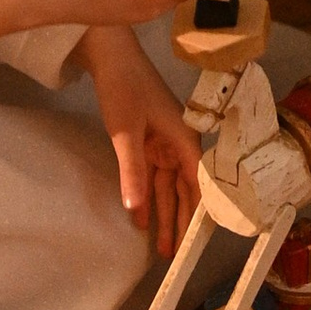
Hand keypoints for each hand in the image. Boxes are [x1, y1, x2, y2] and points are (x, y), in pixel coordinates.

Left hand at [83, 25, 198, 257]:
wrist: (110, 55)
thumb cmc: (124, 88)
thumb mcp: (126, 133)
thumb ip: (132, 172)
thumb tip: (136, 209)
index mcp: (185, 139)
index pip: (199, 185)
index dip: (200, 214)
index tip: (197, 242)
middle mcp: (179, 144)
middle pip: (185, 190)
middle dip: (180, 221)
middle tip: (175, 254)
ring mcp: (163, 143)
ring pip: (167, 186)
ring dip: (163, 213)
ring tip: (160, 246)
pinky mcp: (147, 141)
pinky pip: (151, 176)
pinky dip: (147, 195)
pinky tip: (142, 218)